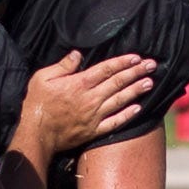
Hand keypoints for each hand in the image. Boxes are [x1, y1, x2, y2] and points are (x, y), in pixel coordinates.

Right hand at [22, 50, 158, 157]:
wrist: (36, 134)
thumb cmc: (37, 104)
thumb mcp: (42, 78)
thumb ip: (63, 66)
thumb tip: (78, 54)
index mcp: (79, 83)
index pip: (106, 69)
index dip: (123, 62)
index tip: (136, 57)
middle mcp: (90, 98)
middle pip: (118, 82)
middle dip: (136, 72)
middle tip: (152, 65)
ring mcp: (94, 116)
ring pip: (120, 100)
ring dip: (136, 90)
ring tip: (150, 83)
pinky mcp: (93, 130)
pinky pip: (114, 122)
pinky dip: (127, 115)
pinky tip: (138, 108)